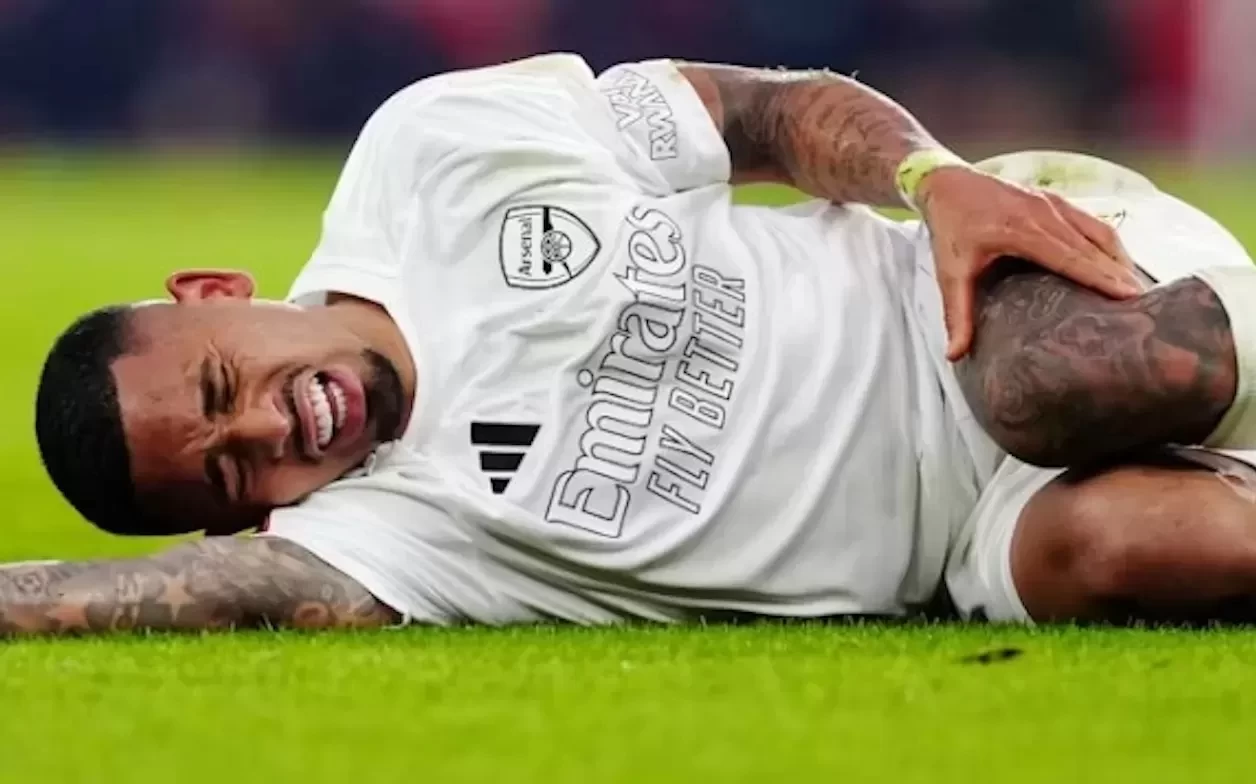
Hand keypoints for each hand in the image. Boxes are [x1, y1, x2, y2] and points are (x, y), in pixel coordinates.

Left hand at [916, 165, 1142, 359]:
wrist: (948, 183)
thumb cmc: (950, 228)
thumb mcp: (950, 273)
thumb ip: (956, 314)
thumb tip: (954, 355)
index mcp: (1020, 230)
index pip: (1071, 257)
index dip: (1102, 276)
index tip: (1130, 296)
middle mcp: (1044, 213)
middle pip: (1093, 247)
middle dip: (1121, 274)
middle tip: (1146, 305)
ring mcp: (1054, 203)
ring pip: (1099, 233)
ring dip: (1120, 260)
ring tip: (1138, 291)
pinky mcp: (1058, 201)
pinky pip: (1092, 223)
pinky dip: (1110, 245)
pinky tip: (1120, 266)